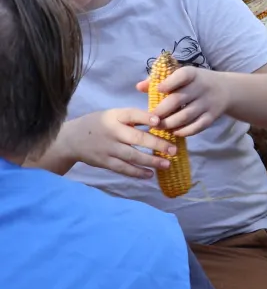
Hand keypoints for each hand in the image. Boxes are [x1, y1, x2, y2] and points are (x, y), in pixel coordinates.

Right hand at [56, 109, 177, 178]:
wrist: (71, 139)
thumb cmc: (100, 125)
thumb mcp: (113, 115)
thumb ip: (133, 119)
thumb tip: (162, 122)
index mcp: (115, 116)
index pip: (131, 115)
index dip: (145, 117)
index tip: (159, 121)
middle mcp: (112, 132)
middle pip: (136, 138)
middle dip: (156, 144)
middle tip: (173, 150)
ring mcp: (108, 148)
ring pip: (132, 156)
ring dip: (151, 161)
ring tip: (166, 164)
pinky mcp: (104, 162)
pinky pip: (123, 168)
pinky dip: (137, 172)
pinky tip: (150, 174)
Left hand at [135, 66, 232, 137]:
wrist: (226, 90)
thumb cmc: (195, 82)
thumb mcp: (182, 76)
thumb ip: (159, 80)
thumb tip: (139, 87)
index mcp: (192, 74)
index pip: (181, 76)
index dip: (169, 83)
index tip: (158, 90)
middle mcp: (201, 87)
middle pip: (178, 100)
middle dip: (161, 111)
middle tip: (150, 119)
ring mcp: (207, 103)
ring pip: (185, 116)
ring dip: (169, 123)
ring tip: (158, 127)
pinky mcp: (212, 116)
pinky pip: (197, 126)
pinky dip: (184, 131)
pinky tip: (174, 132)